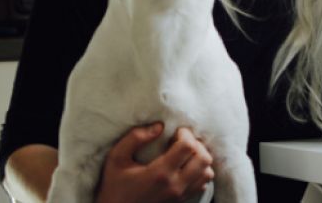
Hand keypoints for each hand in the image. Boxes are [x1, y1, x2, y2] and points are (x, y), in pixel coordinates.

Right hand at [95, 123, 214, 202]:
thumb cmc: (114, 186)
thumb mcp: (116, 159)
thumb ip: (135, 138)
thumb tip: (159, 126)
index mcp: (160, 173)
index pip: (188, 146)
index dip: (185, 134)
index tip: (175, 132)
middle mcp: (175, 185)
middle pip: (204, 158)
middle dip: (196, 144)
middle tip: (181, 141)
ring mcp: (180, 195)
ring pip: (207, 172)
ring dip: (200, 158)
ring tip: (185, 153)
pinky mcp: (182, 201)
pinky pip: (203, 183)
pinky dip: (200, 171)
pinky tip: (185, 166)